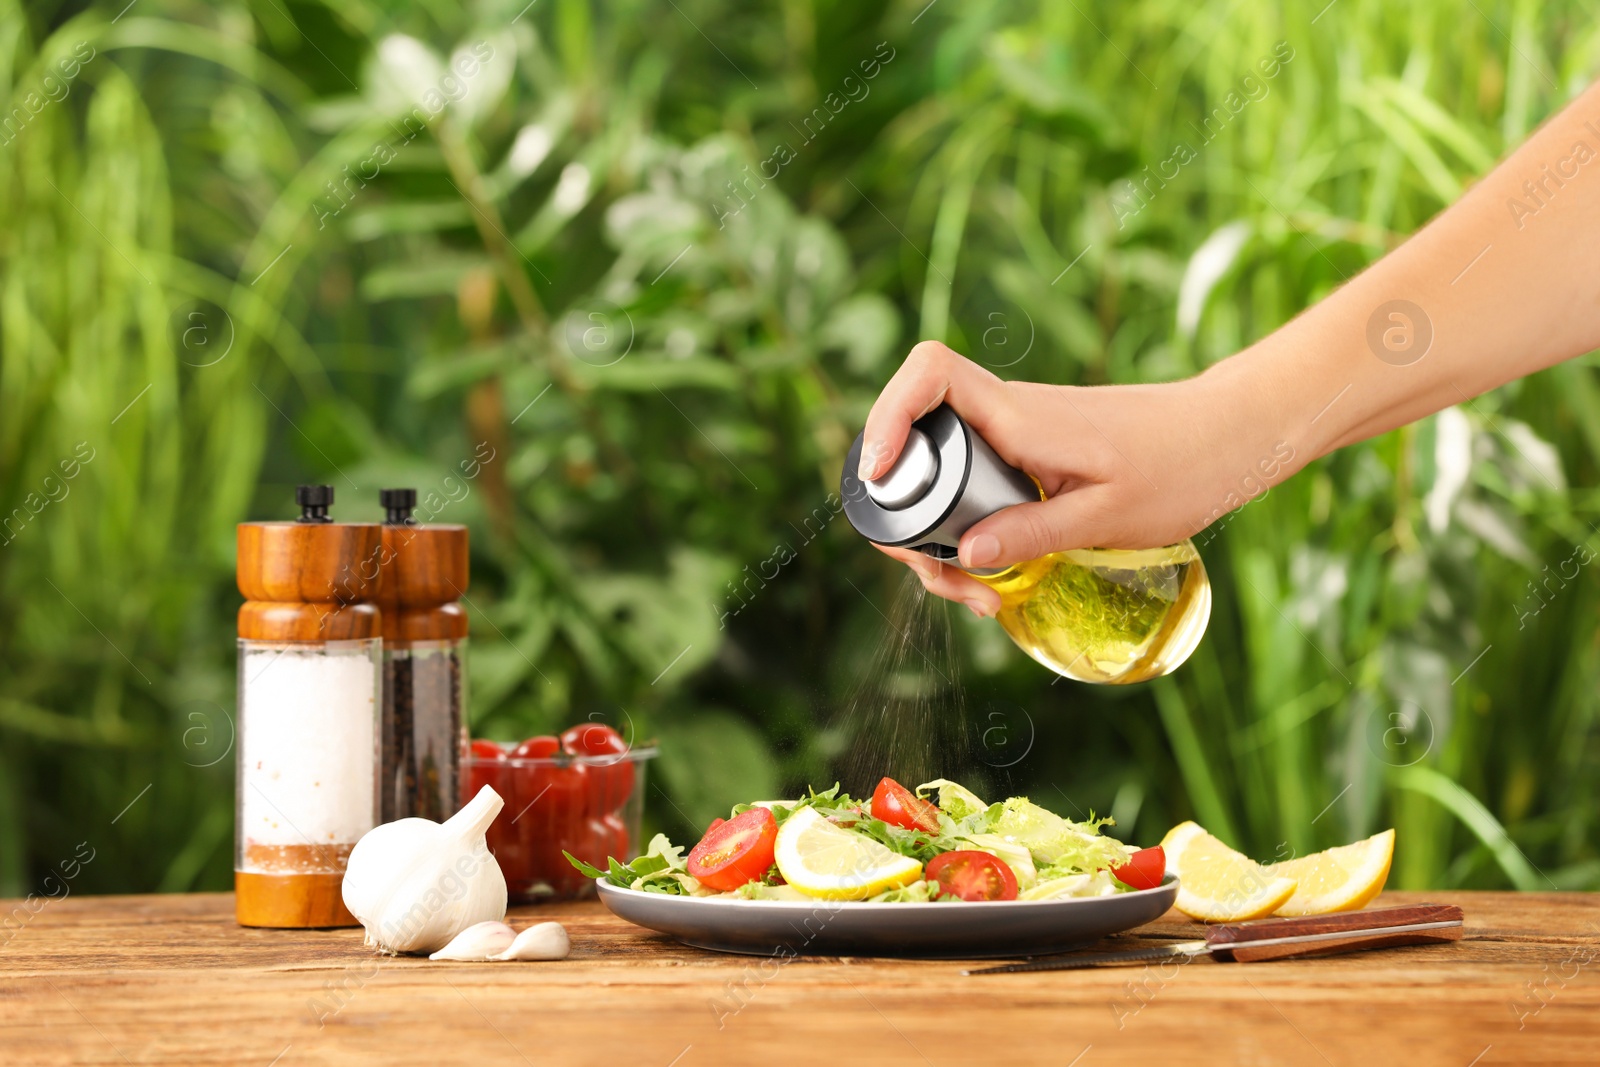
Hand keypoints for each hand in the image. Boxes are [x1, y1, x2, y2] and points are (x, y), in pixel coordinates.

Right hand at [858, 342, 1293, 613]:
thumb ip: (1034, 533)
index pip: (928, 374)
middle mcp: (1005, 417)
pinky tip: (996, 575)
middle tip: (943, 582)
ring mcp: (1013, 435)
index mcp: (1018, 417)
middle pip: (915, 445)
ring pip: (941, 476)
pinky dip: (967, 529)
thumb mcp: (1108, 515)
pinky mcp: (1026, 454)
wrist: (1230, 437)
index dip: (887, 414)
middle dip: (907, 518)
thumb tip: (962, 555)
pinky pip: (971, 485)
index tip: (880, 476)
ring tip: (978, 598)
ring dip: (938, 537)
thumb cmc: (1182, 467)